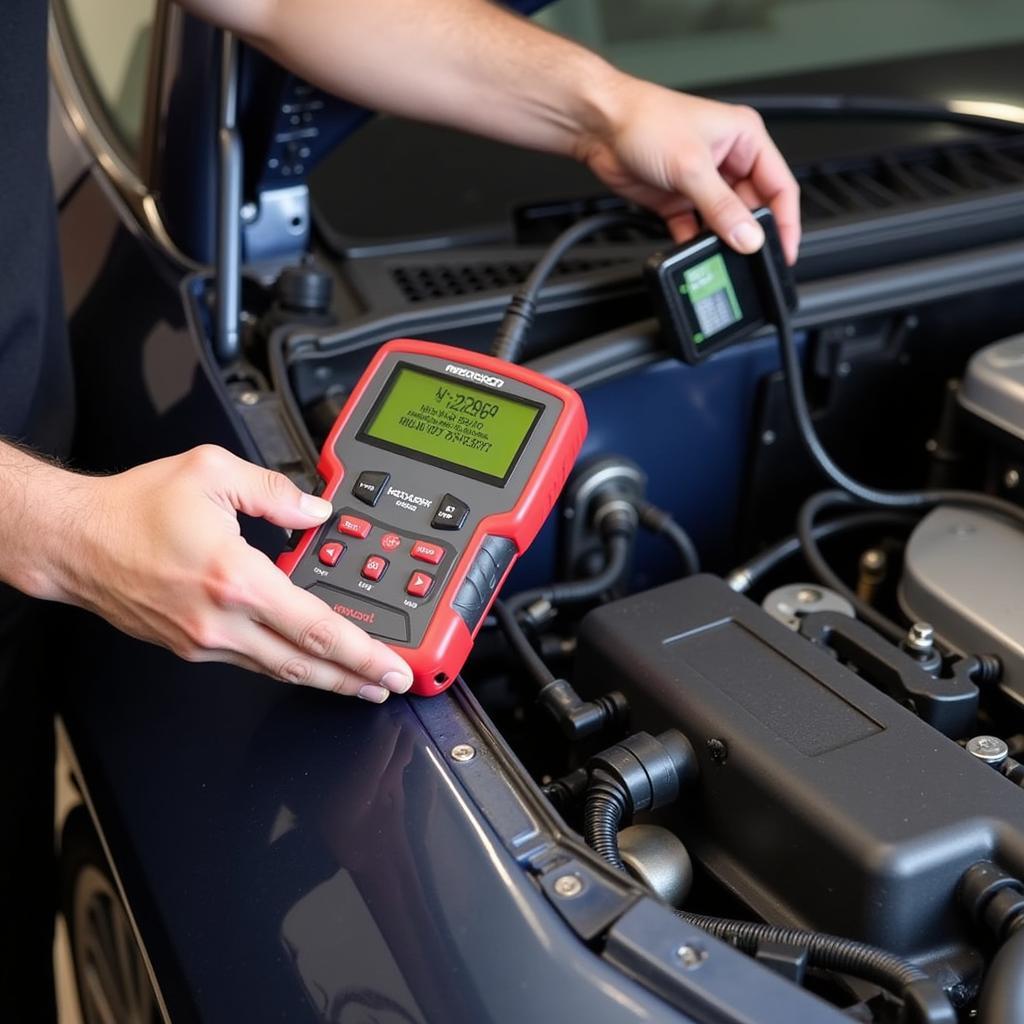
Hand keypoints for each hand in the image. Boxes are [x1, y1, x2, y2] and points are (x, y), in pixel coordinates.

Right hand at [42, 446, 412, 701]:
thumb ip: (275, 491)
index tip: (392, 666)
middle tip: (390, 686)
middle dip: (356, 680)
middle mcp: (222, 619)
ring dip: (325, 679)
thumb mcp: (212, 471)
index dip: (363, 653)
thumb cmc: (133, 509)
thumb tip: (317, 512)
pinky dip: (287, 665)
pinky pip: (251, 661)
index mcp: (236, 578)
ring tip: (359, 682)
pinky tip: (306, 661)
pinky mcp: (192, 646)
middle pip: (305, 664)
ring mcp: (205, 640)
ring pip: (279, 670)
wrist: (75, 541)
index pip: (317, 627)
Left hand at [578, 79, 800, 263]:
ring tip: (720, 255)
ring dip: (721, 240)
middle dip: (750, 234)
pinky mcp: (678, 199)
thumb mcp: (692, 166)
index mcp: (744, 138)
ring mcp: (702, 182)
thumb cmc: (645, 120)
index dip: (786, 221)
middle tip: (748, 257)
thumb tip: (749, 237)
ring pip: (724, 222)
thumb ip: (722, 207)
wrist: (600, 126)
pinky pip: (695, 229)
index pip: (779, 186)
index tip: (784, 251)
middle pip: (753, 208)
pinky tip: (693, 250)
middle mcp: (727, 159)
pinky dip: (695, 242)